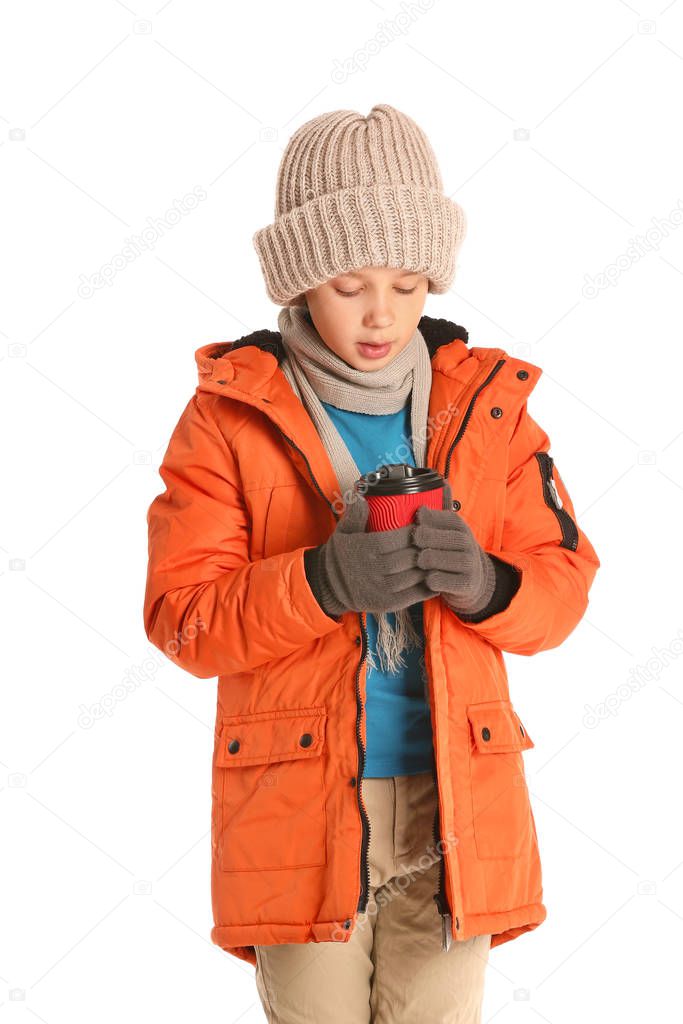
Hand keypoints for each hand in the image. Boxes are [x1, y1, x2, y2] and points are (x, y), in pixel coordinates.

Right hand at [303, 492, 432, 618]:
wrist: (329, 585)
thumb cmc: (341, 554)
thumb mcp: (343, 531)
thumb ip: (355, 515)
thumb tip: (362, 497)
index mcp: (364, 548)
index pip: (395, 539)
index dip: (413, 533)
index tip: (423, 527)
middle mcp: (372, 569)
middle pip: (407, 558)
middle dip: (423, 549)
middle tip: (435, 542)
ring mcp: (380, 589)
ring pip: (412, 577)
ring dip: (428, 567)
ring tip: (438, 558)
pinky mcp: (385, 604)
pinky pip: (412, 595)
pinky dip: (426, 587)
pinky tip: (436, 578)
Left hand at [411, 480, 495, 616]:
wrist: (475, 582)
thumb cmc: (453, 551)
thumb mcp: (449, 529)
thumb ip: (441, 510)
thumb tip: (442, 482)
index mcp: (460, 526)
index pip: (443, 517)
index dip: (427, 518)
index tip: (417, 519)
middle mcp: (467, 543)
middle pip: (435, 537)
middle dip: (420, 540)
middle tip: (413, 543)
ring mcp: (467, 564)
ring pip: (433, 559)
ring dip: (422, 560)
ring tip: (418, 562)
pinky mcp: (465, 584)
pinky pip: (439, 580)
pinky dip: (428, 580)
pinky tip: (426, 578)